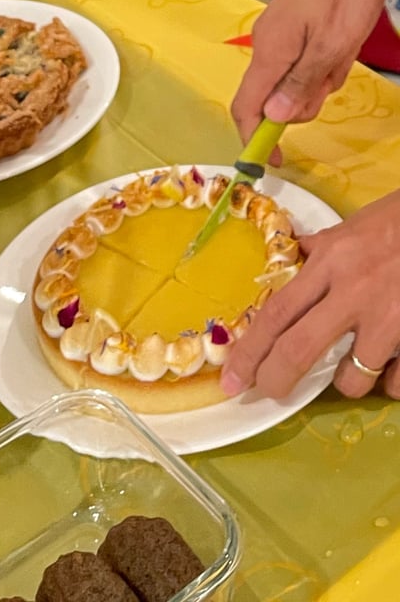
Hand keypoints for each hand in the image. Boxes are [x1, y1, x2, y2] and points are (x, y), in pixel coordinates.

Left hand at [220, 189, 399, 399]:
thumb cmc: (399, 220)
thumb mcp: (349, 228)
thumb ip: (318, 250)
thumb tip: (292, 259)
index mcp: (329, 262)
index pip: (275, 313)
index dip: (248, 351)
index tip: (231, 379)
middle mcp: (354, 291)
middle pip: (298, 349)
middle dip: (275, 379)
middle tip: (269, 393)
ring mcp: (392, 315)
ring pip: (353, 375)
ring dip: (345, 383)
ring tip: (347, 374)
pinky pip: (399, 380)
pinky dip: (390, 385)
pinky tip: (388, 372)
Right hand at [231, 0, 391, 157]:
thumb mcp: (333, 43)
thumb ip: (302, 83)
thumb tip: (275, 117)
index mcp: (269, 54)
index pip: (246, 108)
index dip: (254, 139)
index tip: (272, 160)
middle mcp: (264, 48)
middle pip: (270, 99)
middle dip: (300, 102)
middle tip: (330, 81)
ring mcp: (275, 38)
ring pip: (289, 81)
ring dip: (316, 80)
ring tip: (340, 53)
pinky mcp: (287, 29)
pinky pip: (297, 62)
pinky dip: (318, 63)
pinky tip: (337, 44)